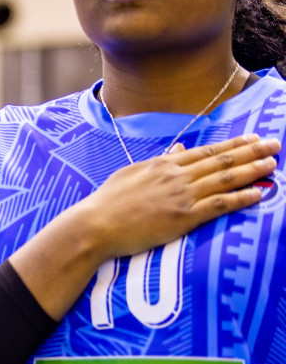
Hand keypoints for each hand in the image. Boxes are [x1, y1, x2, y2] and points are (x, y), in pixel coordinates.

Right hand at [11, 133, 279, 319]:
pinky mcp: (182, 217)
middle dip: (251, 152)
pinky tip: (258, 194)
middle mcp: (175, 175)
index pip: (206, 151)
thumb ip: (159, 161)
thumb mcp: (131, 174)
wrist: (95, 224)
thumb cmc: (107, 202)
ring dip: (252, 171)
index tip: (253, 138)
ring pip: (224, 179)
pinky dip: (240, 198)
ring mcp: (180, 195)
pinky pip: (218, 205)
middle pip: (220, 161)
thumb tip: (179, 149)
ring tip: (273, 164)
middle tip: (274, 144)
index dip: (233, 145)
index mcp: (163, 164)